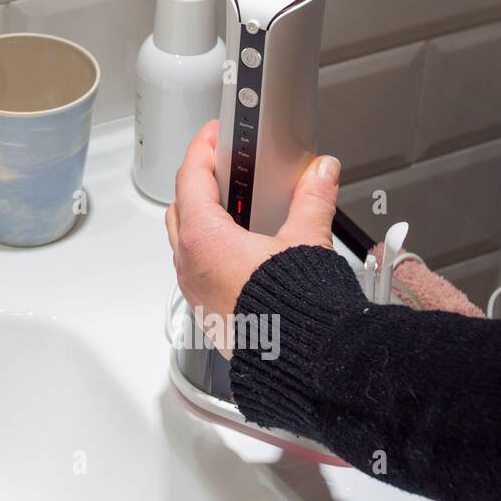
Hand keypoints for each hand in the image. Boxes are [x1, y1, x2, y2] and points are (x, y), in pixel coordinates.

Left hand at [164, 122, 340, 350]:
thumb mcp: (306, 241)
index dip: (201, 150)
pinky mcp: (204, 309)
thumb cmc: (293, 312)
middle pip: (180, 207)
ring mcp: (193, 289)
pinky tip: (240, 248)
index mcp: (204, 239)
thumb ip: (313, 199)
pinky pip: (194, 266)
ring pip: (184, 239)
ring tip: (234, 206)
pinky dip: (208, 247)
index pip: (190, 178)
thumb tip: (320, 172)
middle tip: (222, 166)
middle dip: (198, 182)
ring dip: (201, 217)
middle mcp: (189, 264)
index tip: (212, 136)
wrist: (299, 364)